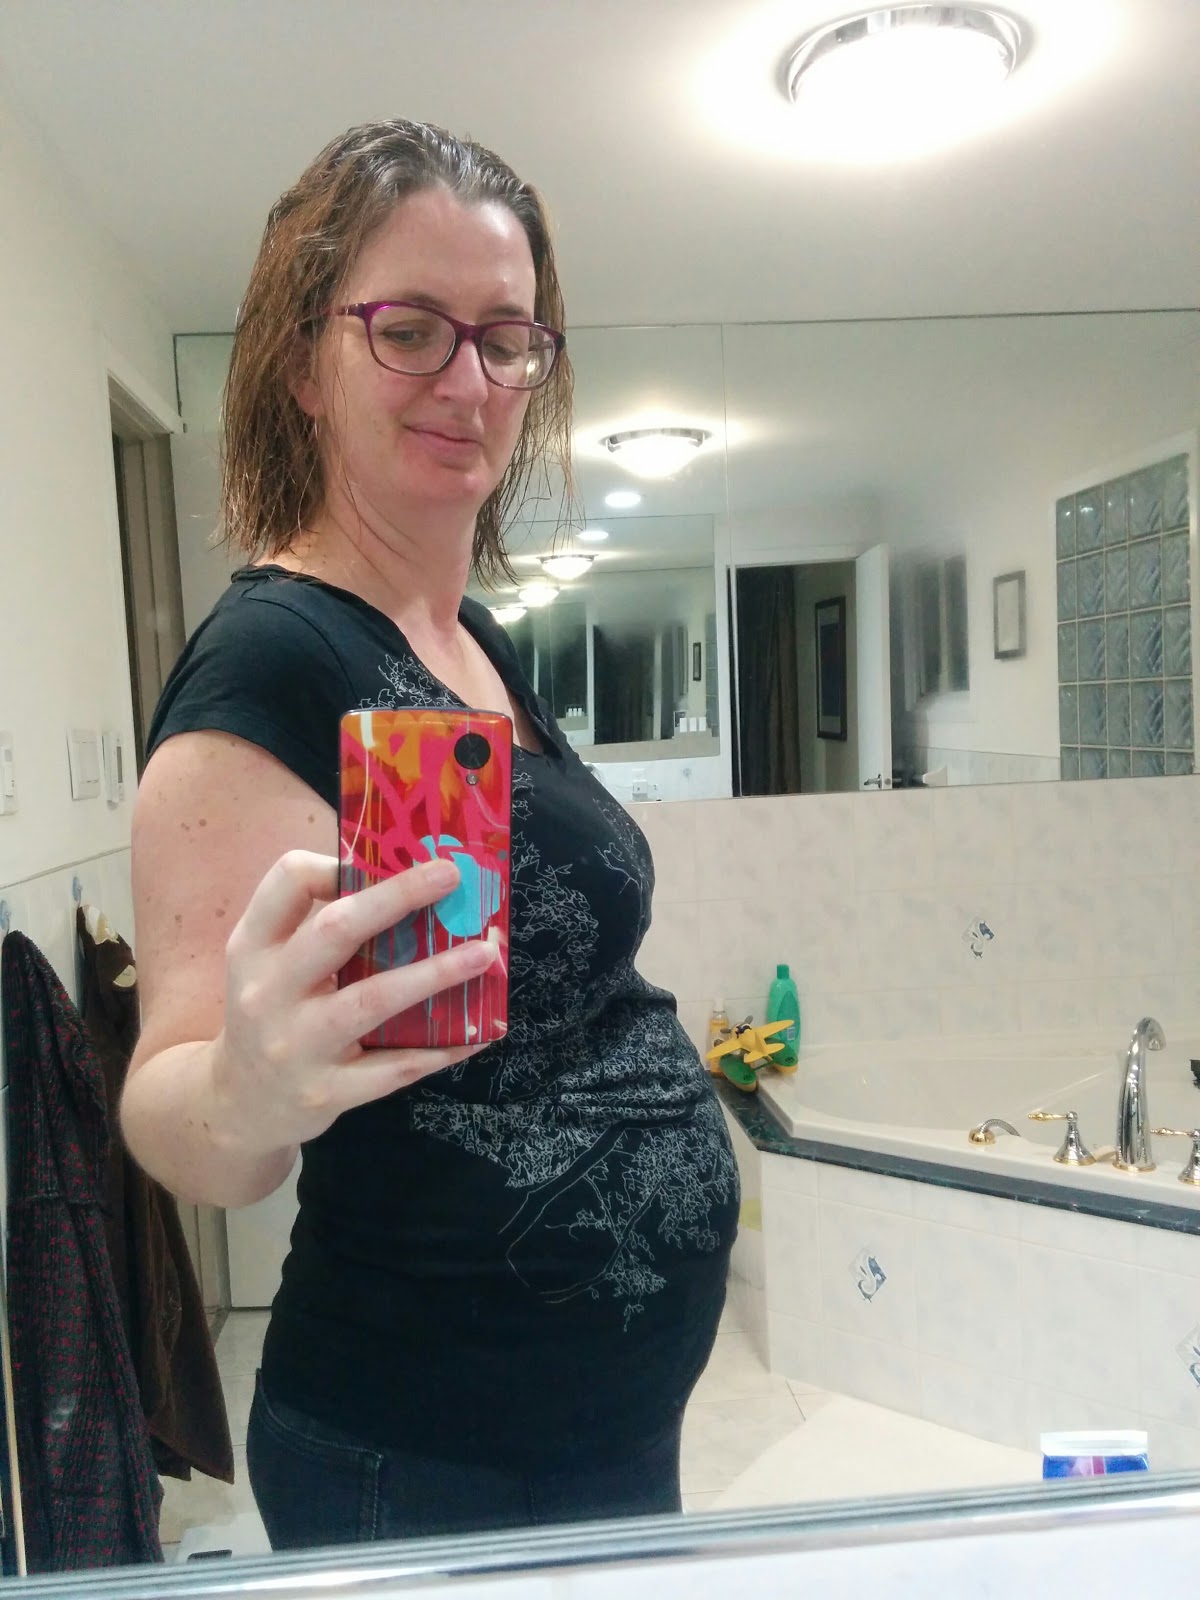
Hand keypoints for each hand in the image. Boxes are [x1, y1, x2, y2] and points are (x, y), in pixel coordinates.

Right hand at [212, 850, 497, 1150]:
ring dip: (436, 973)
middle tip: (452, 876)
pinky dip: (442, 1046)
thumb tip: (404, 878)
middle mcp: (269, 992)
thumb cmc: (271, 1013)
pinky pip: (395, 1066)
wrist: (239, 1103)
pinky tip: (481, 1030)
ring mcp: (297, 1046)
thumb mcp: (269, 963)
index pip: (288, 882)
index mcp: (254, 947)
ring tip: (484, 952)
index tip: (386, 860)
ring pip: (373, 1000)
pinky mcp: (326, 1092)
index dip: (336, 863)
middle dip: (399, 896)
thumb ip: (316, 923)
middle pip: (337, 930)